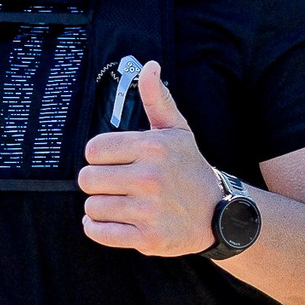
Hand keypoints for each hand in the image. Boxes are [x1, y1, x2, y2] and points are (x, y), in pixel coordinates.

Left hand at [77, 60, 219, 256]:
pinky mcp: (148, 238)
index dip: (100, 157)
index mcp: (152, 147)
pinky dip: (98, 229)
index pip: (93, 150)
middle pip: (87, 179)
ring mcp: (149, 210)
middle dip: (97, 183)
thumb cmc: (189, 168)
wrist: (217, 213)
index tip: (115, 162)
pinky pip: (99, 232)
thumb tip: (150, 66)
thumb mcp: (177, 130)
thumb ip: (157, 99)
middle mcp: (150, 177)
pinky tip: (112, 222)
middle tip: (116, 185)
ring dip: (100, 207)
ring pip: (92, 207)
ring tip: (121, 204)